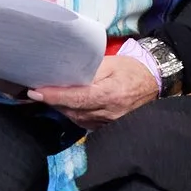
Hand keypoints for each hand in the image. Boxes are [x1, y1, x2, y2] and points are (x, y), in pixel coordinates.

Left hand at [31, 54, 159, 127]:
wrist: (154, 82)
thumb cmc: (131, 69)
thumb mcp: (111, 62)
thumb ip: (88, 70)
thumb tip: (64, 75)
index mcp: (111, 93)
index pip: (78, 97)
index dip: (55, 96)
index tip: (36, 92)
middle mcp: (109, 112)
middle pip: (73, 110)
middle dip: (54, 102)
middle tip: (37, 91)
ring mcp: (109, 123)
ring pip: (77, 118)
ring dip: (62, 108)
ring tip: (49, 96)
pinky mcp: (108, 127)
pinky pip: (84, 123)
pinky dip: (73, 113)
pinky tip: (67, 104)